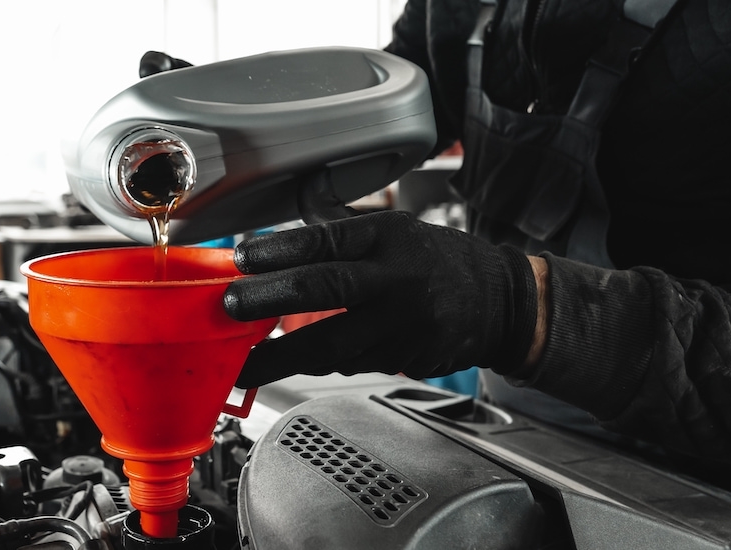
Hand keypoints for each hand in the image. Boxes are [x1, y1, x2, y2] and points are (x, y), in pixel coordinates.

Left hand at [222, 211, 539, 387]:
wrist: (499, 303)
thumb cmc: (437, 261)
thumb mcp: (395, 228)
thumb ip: (340, 225)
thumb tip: (287, 213)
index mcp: (389, 237)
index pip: (325, 240)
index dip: (277, 251)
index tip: (241, 259)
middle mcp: (396, 279)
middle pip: (323, 289)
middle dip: (267, 301)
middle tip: (230, 308)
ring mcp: (402, 324)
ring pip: (331, 343)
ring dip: (281, 356)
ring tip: (244, 361)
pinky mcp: (404, 358)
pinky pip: (349, 363)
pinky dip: (319, 363)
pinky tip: (295, 362)